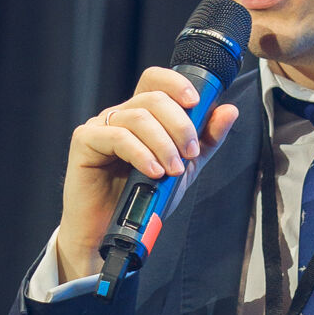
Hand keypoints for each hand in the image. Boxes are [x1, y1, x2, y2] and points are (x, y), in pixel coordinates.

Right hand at [55, 66, 239, 281]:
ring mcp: (99, 126)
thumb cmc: (141, 201)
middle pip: (152, 98)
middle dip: (179, 124)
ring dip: (163, 144)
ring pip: (138, 117)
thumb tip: (229, 110)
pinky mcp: (84, 142)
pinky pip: (117, 136)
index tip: (196, 103)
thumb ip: (205, 141)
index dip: (176, 83)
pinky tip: (153, 172)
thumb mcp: (183, 169)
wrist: (108, 235)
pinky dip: (141, 153)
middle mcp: (118, 115)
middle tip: (189, 154)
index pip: (155, 80)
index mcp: (140, 115)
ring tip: (172, 171)